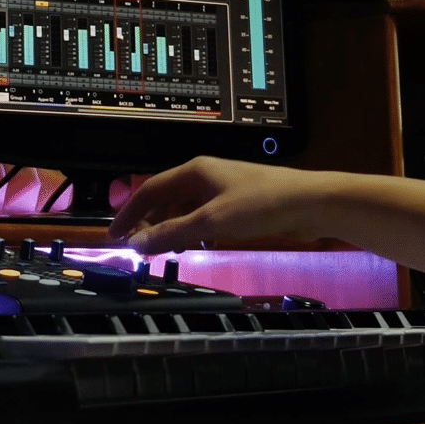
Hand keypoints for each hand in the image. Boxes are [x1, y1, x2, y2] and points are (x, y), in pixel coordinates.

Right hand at [107, 156, 330, 254]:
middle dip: (149, 223)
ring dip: (171, 228)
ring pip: (185, 208)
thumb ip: (172, 233)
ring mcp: (221, 188)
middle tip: (138, 248)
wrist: (309, 202)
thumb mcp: (211, 221)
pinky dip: (194, 230)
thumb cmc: (260, 205)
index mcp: (193, 171)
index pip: (149, 190)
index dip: (129, 213)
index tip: (114, 235)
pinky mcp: (237, 203)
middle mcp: (204, 175)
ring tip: (166, 252)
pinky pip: (204, 215)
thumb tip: (137, 244)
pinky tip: (199, 245)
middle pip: (165, 198)